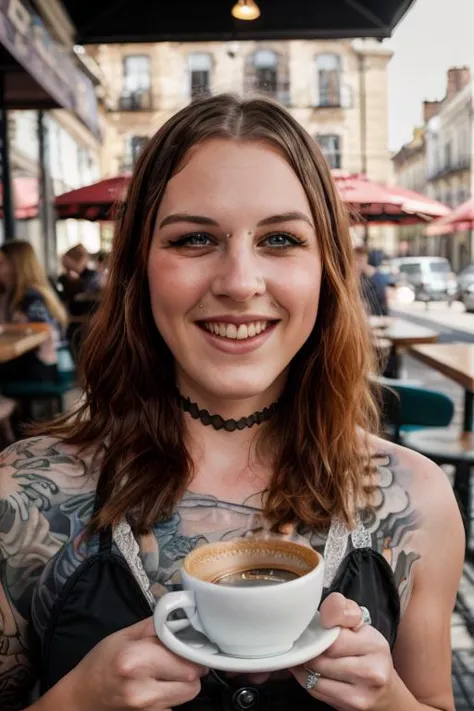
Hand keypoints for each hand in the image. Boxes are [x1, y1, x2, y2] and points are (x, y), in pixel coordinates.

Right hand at [67, 616, 207, 710]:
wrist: (82, 697)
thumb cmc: (102, 661)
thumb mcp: (125, 635)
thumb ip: (156, 625)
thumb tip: (184, 619)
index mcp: (137, 661)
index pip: (186, 661)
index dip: (192, 652)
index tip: (190, 645)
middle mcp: (144, 690)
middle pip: (192, 682)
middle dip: (190, 668)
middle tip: (177, 657)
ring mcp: (147, 710)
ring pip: (187, 695)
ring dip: (183, 682)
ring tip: (165, 672)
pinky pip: (175, 705)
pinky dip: (172, 694)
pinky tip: (156, 686)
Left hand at [290, 593, 394, 710]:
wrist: (385, 692)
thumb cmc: (368, 653)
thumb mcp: (361, 625)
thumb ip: (344, 610)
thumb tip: (327, 612)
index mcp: (374, 644)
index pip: (335, 638)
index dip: (320, 632)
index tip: (316, 630)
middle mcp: (371, 671)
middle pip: (321, 658)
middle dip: (310, 649)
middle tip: (308, 643)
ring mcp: (361, 693)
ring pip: (314, 674)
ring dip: (305, 664)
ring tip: (308, 655)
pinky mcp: (349, 707)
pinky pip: (314, 689)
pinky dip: (306, 678)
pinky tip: (310, 671)